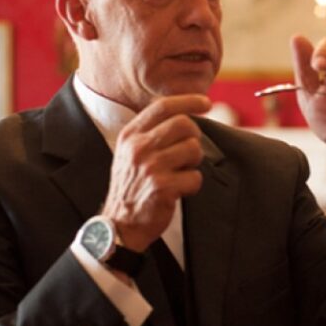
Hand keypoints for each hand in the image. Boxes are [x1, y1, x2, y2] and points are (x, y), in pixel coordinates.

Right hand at [101, 94, 209, 250]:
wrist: (120, 224)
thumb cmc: (131, 187)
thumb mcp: (130, 153)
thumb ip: (151, 133)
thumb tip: (186, 114)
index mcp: (130, 135)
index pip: (163, 106)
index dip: (188, 101)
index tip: (205, 103)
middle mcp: (138, 148)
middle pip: (184, 124)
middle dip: (194, 137)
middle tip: (189, 152)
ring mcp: (150, 167)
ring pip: (193, 149)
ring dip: (194, 163)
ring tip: (180, 173)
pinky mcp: (162, 187)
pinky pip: (195, 177)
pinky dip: (192, 185)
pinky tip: (178, 191)